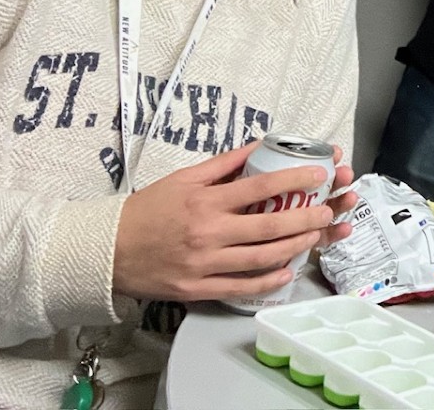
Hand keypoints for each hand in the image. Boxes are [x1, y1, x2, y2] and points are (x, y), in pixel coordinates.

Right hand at [113, 143, 357, 302]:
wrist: (106, 250)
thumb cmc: (146, 210)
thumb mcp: (184, 178)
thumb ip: (225, 164)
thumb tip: (259, 145)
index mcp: (206, 202)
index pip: (260, 188)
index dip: (293, 180)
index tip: (318, 175)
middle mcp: (208, 233)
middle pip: (268, 227)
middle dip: (305, 218)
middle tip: (327, 211)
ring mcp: (203, 264)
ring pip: (260, 258)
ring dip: (293, 247)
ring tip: (314, 236)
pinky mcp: (197, 289)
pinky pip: (239, 287)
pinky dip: (267, 281)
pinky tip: (286, 272)